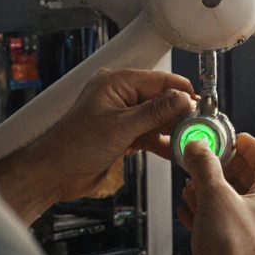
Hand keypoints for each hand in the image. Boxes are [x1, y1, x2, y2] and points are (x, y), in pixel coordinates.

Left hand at [43, 68, 194, 199]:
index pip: (160, 80)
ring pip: (157, 118)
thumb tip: (182, 98)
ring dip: (171, 130)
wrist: (54, 173)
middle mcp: (120, 95)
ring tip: (189, 140)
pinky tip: (174, 151)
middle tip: (198, 126)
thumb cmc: (74, 146)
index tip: (201, 106)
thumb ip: (155, 112)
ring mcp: (122, 115)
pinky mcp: (123, 134)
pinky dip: (161, 142)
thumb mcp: (121, 127)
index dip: (181, 93)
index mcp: (117, 83)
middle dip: (179, 113)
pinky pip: (149, 134)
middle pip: (161, 99)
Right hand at [179, 133, 254, 254]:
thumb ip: (204, 167)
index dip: (247, 144)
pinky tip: (190, 213)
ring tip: (190, 186)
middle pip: (247, 178)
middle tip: (201, 159)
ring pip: (232, 202)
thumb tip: (197, 147)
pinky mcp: (239, 251)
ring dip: (209, 191)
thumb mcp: (215, 198)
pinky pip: (224, 223)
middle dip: (221, 167)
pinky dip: (207, 214)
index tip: (229, 137)